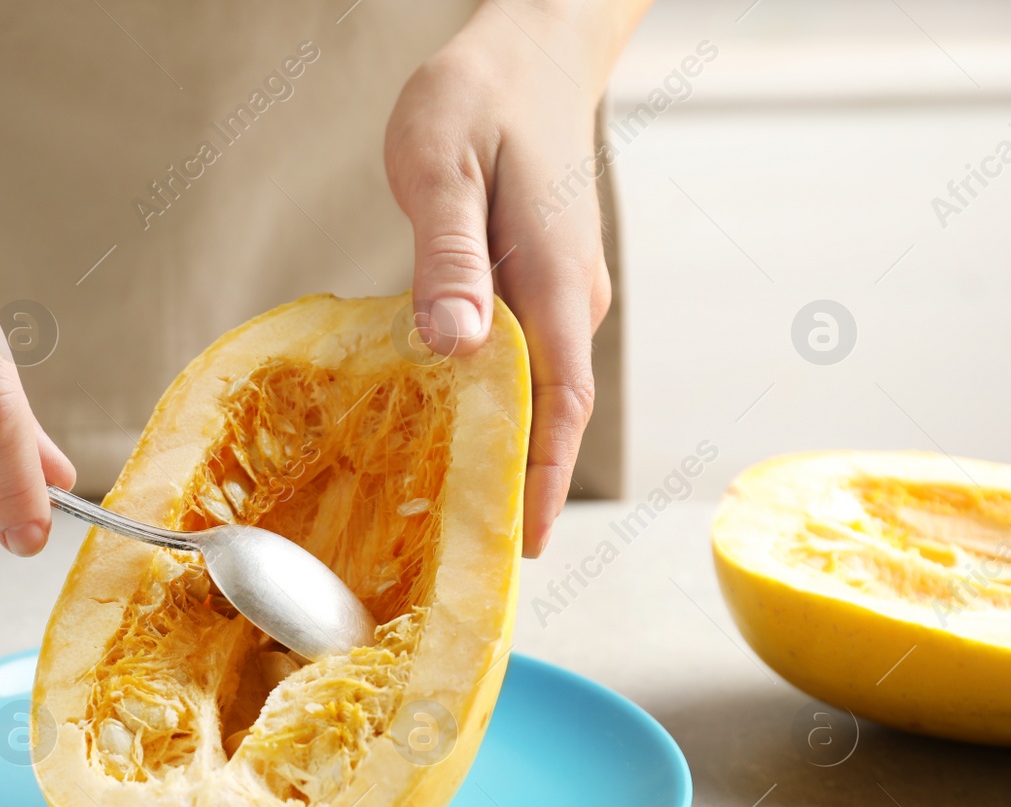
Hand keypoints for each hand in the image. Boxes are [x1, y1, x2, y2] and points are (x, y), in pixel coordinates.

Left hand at [386, 0, 643, 556]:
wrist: (530, 47)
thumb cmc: (478, 97)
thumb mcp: (440, 166)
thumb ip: (447, 257)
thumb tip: (457, 345)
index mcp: (550, 278)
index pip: (557, 401)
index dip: (542, 478)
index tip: (522, 544)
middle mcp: (570, 294)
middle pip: (556, 410)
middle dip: (525, 484)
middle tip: (481, 552)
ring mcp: (564, 287)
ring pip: (544, 386)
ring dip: (515, 447)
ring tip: (468, 508)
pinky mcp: (546, 277)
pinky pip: (531, 356)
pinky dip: (504, 402)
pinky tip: (464, 422)